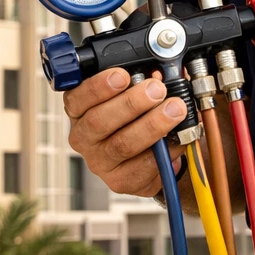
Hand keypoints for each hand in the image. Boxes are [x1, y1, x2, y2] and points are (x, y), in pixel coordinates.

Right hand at [64, 68, 187, 195]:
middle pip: (99, 122)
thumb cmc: (133, 115)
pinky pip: (143, 168)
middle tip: (156, 90)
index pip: (76, 99)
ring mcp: (101, 163)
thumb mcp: (129, 92)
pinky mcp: (121, 182)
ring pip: (123, 145)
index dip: (98, 87)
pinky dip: (165, 150)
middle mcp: (84, 139)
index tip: (122, 75)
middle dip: (131, 103)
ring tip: (174, 109)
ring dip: (152, 125)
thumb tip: (160, 72)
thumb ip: (139, 80)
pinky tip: (178, 137)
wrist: (145, 152)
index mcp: (79, 111)